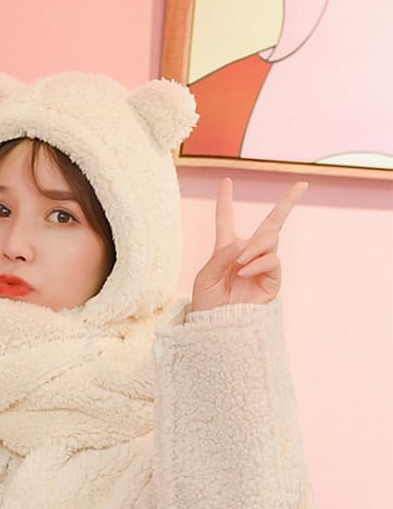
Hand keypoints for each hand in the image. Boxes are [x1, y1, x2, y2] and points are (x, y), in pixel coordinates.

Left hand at [191, 178, 307, 311]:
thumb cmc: (207, 303)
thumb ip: (221, 256)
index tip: (226, 181)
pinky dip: (258, 262)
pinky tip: (245, 269)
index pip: (226, 220)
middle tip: (302, 185)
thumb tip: (243, 242)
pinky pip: (272, 260)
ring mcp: (262, 266)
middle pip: (271, 224)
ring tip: (240, 262)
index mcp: (225, 250)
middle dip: (288, 202)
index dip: (225, 201)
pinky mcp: (272, 280)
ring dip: (255, 246)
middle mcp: (246, 255)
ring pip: (270, 240)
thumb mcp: (206, 276)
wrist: (216, 327)